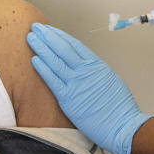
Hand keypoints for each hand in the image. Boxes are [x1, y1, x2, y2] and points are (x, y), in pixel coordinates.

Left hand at [27, 23, 149, 153]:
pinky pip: (52, 80)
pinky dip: (43, 68)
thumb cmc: (119, 107)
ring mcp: (76, 84)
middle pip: (62, 48)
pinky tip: (34, 59)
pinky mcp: (68, 99)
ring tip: (31, 38)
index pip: (74, 44)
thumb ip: (94, 71)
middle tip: (36, 27)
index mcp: (96, 65)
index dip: (59, 35)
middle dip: (48, 35)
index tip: (50, 29)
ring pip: (55, 60)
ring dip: (41, 47)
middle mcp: (85, 71)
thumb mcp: (110, 80)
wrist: (122, 126)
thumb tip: (83, 67)